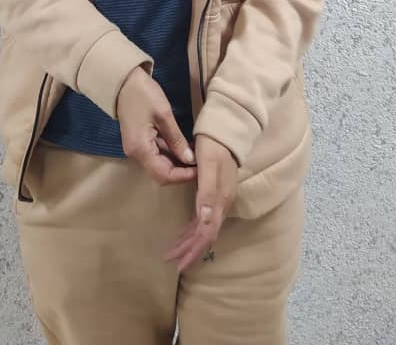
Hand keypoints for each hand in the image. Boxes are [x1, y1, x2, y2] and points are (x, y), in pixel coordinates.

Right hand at [116, 66, 198, 185]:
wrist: (123, 80)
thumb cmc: (143, 94)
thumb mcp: (164, 114)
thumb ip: (176, 139)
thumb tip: (190, 159)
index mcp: (140, 149)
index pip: (163, 174)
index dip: (183, 176)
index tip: (200, 169)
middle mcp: (136, 153)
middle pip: (161, 173)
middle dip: (181, 172)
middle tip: (201, 165)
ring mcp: (136, 148)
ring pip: (159, 164)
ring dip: (177, 163)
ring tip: (197, 157)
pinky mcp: (139, 141)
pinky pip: (156, 154)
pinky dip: (171, 153)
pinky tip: (185, 148)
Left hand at [162, 133, 238, 272]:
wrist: (226, 130)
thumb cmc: (214, 146)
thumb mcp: (208, 166)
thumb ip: (207, 193)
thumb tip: (205, 221)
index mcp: (219, 200)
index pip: (207, 233)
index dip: (194, 250)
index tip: (179, 264)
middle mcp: (221, 203)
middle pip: (205, 234)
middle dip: (189, 249)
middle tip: (170, 260)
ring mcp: (219, 198)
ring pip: (204, 227)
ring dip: (189, 240)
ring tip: (173, 251)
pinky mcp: (215, 192)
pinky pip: (204, 217)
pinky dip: (193, 227)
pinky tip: (184, 230)